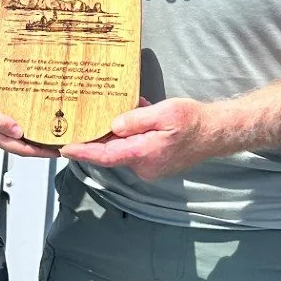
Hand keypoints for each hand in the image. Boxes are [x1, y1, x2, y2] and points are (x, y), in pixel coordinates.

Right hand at [0, 73, 56, 156]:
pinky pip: (9, 125)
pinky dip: (23, 124)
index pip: (22, 149)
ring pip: (16, 137)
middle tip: (62, 143)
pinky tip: (30, 117)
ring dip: (33, 137)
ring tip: (51, 132)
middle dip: (42, 147)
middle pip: (22, 146)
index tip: (59, 152)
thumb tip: (19, 132)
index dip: (41, 152)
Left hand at [61, 98, 229, 179]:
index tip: (64, 148)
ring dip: (117, 134)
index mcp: (143, 153)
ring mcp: (149, 167)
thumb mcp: (164, 113)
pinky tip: (136, 117)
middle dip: (98, 137)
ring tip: (115, 113)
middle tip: (82, 121)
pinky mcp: (154, 164)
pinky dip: (130, 135)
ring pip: (123, 149)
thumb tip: (114, 124)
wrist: (216, 133)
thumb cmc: (193, 121)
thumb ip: (137, 120)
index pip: (105, 156)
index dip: (83, 152)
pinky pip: (134, 149)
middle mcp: (143, 166)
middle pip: (111, 151)